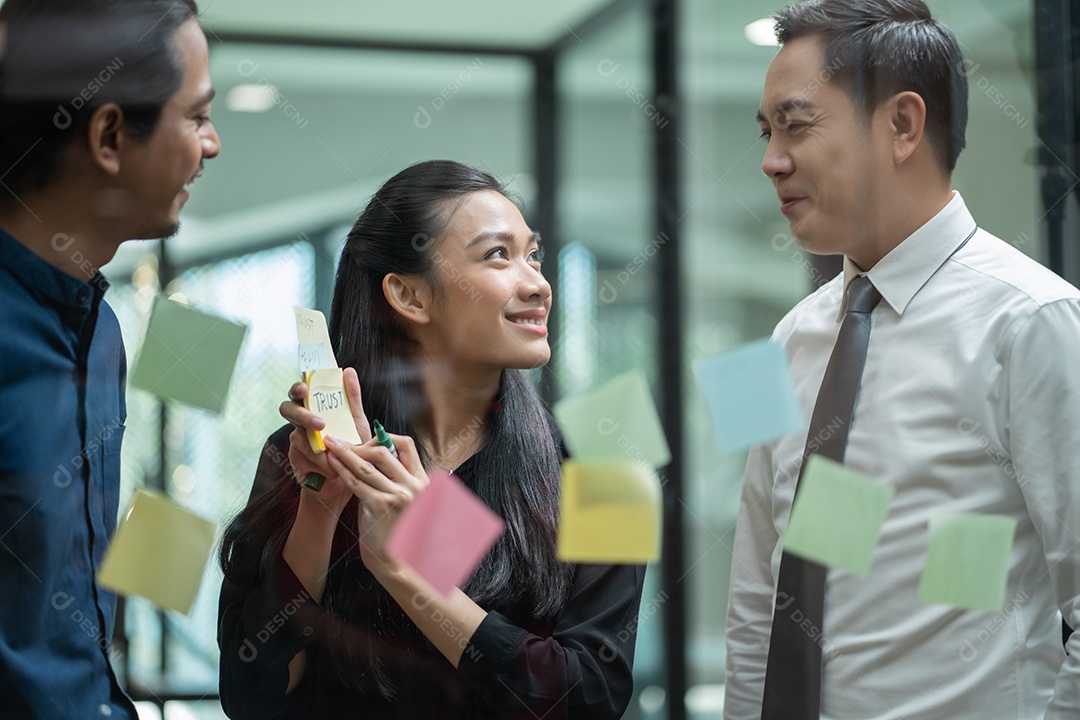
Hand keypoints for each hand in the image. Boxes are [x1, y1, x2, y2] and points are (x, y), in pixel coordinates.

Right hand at [279, 367, 372, 513]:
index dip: (297, 388)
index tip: (305, 389)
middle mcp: (301, 422)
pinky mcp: (295, 460)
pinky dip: (322, 464)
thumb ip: (351, 398)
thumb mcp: (356, 422)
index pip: (299, 393)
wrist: (349, 481)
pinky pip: (304, 459)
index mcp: (314, 408)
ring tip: (338, 457)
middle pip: (288, 410)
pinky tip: (334, 469)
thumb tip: (348, 371)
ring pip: (299, 438)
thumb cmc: (352, 447)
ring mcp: (296, 441)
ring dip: (321, 449)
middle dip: (303, 415)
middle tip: (320, 424)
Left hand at [321, 432, 428, 575]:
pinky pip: (356, 482)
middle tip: (340, 441)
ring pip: (366, 466)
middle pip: (383, 452)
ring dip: (345, 453)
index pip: (407, 446)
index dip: (385, 437)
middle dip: (358, 444)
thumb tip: (370, 461)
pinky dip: (341, 471)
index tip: (367, 439)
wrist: (397, 561)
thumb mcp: (405, 502)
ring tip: (330, 445)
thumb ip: (394, 481)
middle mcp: (412, 485)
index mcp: (421, 481)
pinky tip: (331, 464)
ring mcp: (397, 495)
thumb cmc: (397, 532)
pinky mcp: (380, 506)